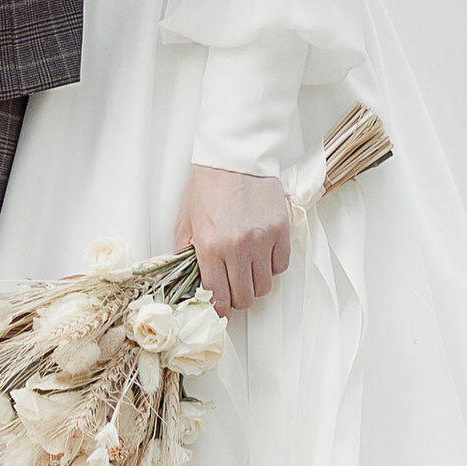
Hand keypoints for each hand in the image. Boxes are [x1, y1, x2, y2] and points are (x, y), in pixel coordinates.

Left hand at [178, 162, 290, 315]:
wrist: (234, 155)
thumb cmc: (207, 184)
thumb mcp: (186, 219)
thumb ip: (185, 253)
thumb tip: (189, 280)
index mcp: (211, 247)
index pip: (218, 296)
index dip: (220, 308)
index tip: (221, 309)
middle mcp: (238, 248)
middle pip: (244, 297)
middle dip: (237, 298)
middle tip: (233, 288)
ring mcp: (262, 240)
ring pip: (265, 286)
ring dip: (255, 283)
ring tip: (247, 269)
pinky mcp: (281, 230)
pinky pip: (281, 266)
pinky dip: (272, 266)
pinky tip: (262, 255)